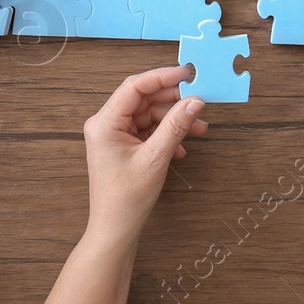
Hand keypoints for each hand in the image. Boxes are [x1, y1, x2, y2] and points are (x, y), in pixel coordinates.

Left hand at [83, 67, 207, 238]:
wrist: (116, 229)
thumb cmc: (126, 198)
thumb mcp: (155, 158)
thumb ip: (176, 126)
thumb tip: (195, 102)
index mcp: (105, 122)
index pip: (135, 86)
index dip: (162, 77)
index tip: (187, 74)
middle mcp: (106, 124)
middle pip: (144, 99)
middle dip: (173, 101)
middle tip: (198, 101)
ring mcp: (115, 135)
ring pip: (149, 114)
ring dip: (174, 120)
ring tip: (199, 129)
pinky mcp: (124, 146)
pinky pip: (148, 130)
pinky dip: (167, 134)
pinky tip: (182, 148)